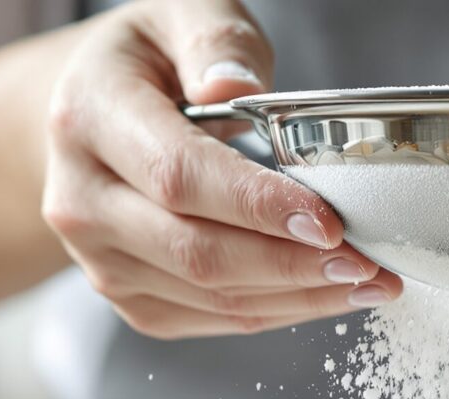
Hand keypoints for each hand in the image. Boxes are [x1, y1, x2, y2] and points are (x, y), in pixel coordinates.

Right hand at [41, 0, 399, 338]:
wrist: (91, 115)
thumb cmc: (149, 63)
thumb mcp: (179, 16)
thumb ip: (215, 41)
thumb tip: (236, 86)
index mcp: (89, 118)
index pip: (178, 177)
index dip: (257, 206)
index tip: (327, 221)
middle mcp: (82, 199)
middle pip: (195, 252)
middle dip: (292, 264)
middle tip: (366, 262)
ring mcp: (100, 258)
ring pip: (209, 296)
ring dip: (298, 297)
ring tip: (366, 281)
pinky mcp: (128, 297)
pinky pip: (210, 318)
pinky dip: (276, 312)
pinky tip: (324, 294)